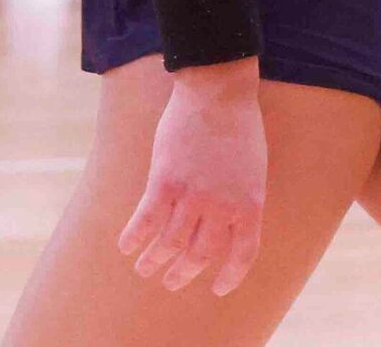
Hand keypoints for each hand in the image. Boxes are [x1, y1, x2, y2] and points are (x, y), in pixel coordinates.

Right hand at [121, 64, 267, 296]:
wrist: (218, 92)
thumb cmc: (239, 127)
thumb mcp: (254, 170)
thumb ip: (241, 201)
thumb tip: (224, 228)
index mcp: (250, 204)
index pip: (243, 254)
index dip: (230, 276)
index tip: (217, 288)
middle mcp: (222, 206)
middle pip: (200, 255)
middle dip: (183, 274)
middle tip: (171, 282)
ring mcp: (192, 195)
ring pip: (169, 243)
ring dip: (154, 261)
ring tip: (145, 269)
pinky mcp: (164, 181)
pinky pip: (145, 221)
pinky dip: (134, 238)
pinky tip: (126, 247)